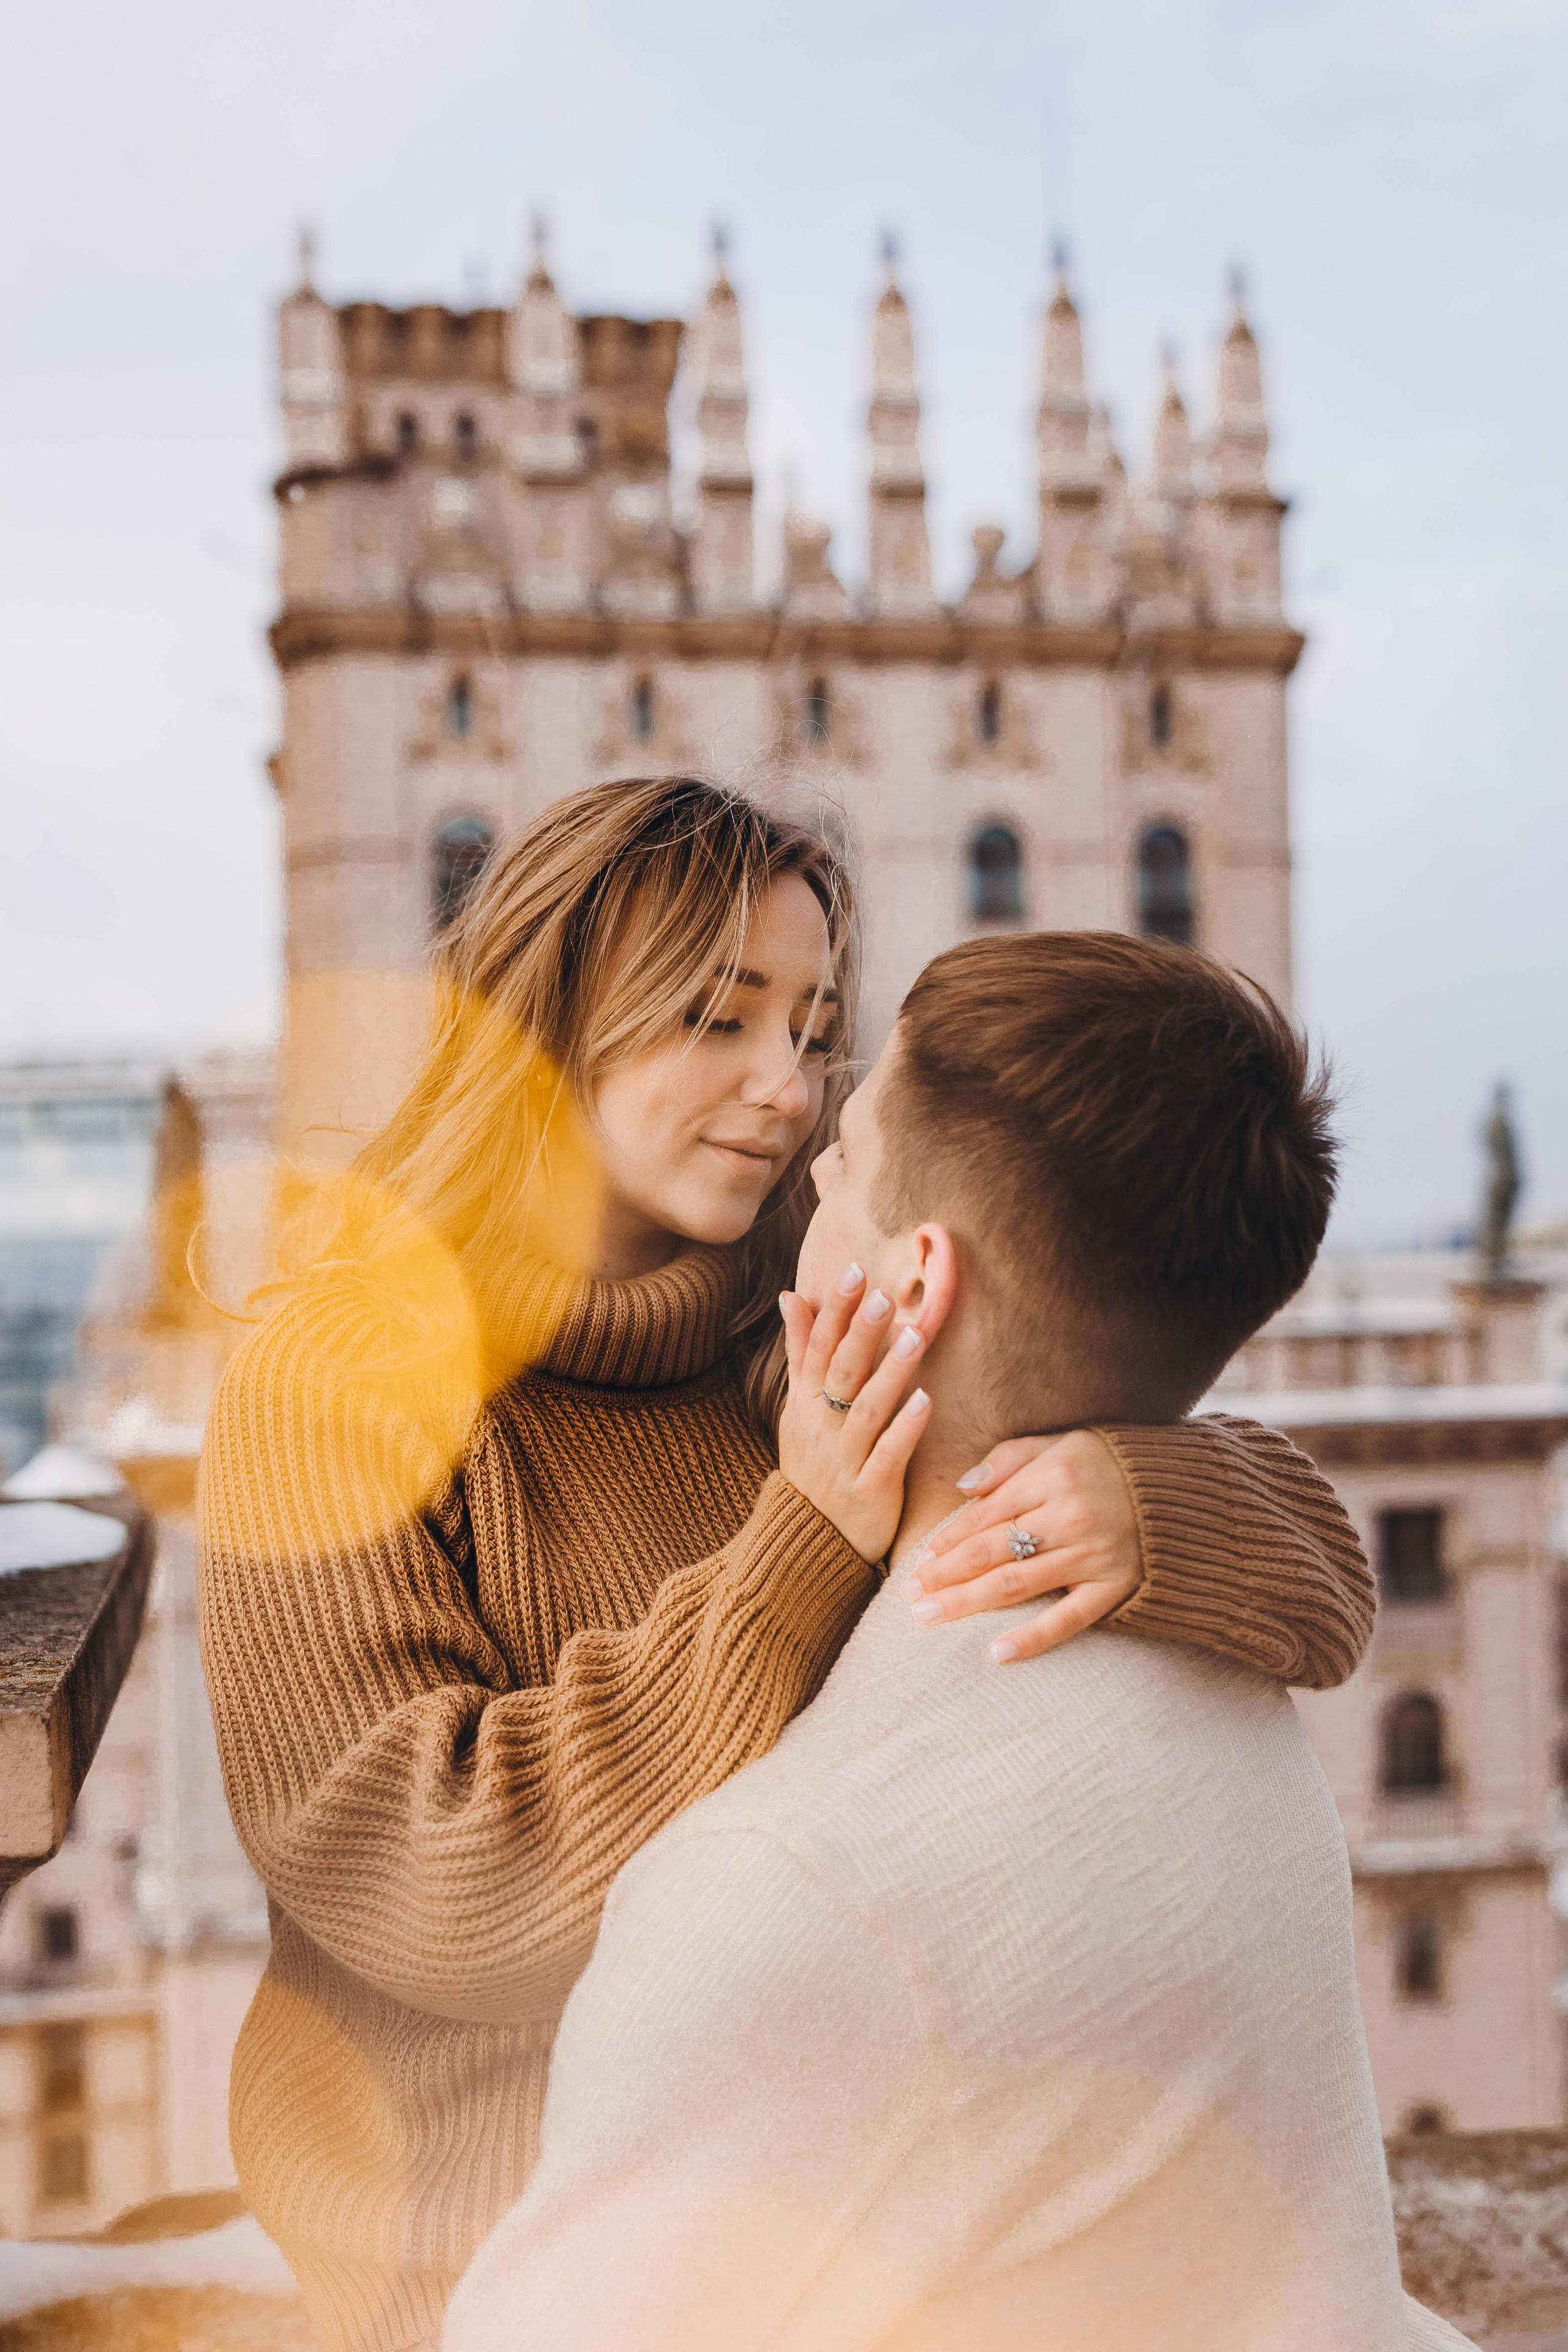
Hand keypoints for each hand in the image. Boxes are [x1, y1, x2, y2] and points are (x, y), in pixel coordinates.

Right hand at [776, 1265, 939, 1564]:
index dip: (836, 1310)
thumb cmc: (813, 1465)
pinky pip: (888, 1454)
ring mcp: (844, 1459)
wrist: (807, 1541)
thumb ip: (800, 1352)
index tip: (855, 1272)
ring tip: (914, 1337)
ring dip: (890, 1372)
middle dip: (861, 1333)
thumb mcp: (798, 1408)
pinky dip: (905, 1427)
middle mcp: (821, 1426)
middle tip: (882, 1294)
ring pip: (867, 1409)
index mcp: (805, 1403)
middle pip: (841, 1372)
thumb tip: (791, 1295)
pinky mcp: (870, 1490)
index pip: (818, 1347)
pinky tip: (926, 1401)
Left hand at [900, 1431, 1140, 1662]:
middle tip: (909, 1596)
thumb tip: (961, 1487)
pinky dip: (1033, 1638)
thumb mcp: (1059, 1444)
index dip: (947, 1540)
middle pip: (992, 1552)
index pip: (985, 1515)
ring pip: (1017, 1585)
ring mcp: (1094, 1555)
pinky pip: (1069, 1620)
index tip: (920, 1561)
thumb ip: (1007, 1460)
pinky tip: (997, 1654)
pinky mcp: (1115, 1588)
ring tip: (929, 1616)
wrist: (1181, 1491)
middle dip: (945, 1575)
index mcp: (1052, 1476)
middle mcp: (1070, 1516)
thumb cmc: (1106, 1466)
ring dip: (967, 1603)